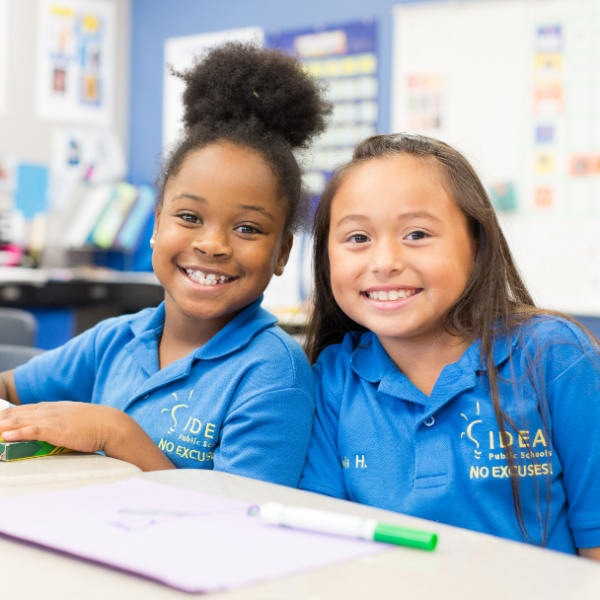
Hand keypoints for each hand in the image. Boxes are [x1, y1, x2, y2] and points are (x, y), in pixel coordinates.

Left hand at [0, 402, 175, 471]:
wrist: (112, 424)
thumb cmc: (97, 425)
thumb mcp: (75, 420)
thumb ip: (61, 423)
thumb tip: (55, 432)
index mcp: (53, 408)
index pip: (23, 409)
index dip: (6, 415)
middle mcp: (49, 410)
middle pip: (16, 413)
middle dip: (0, 419)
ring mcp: (52, 418)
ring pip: (19, 420)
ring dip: (2, 426)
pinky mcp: (57, 429)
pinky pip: (32, 430)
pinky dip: (17, 432)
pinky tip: (5, 436)